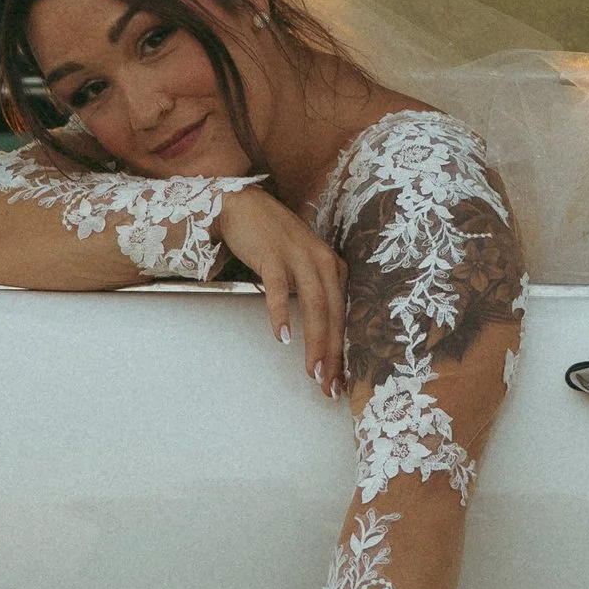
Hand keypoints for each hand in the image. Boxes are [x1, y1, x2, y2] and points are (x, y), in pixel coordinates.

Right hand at [218, 185, 346, 396]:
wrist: (246, 203)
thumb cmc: (274, 240)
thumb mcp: (304, 266)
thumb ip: (315, 292)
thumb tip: (321, 335)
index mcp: (333, 267)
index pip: (342, 316)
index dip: (341, 352)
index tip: (337, 383)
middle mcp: (323, 261)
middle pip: (333, 314)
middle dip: (333, 354)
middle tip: (328, 385)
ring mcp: (299, 257)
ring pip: (315, 306)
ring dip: (315, 341)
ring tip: (312, 370)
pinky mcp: (274, 254)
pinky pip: (280, 289)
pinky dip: (282, 314)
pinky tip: (283, 337)